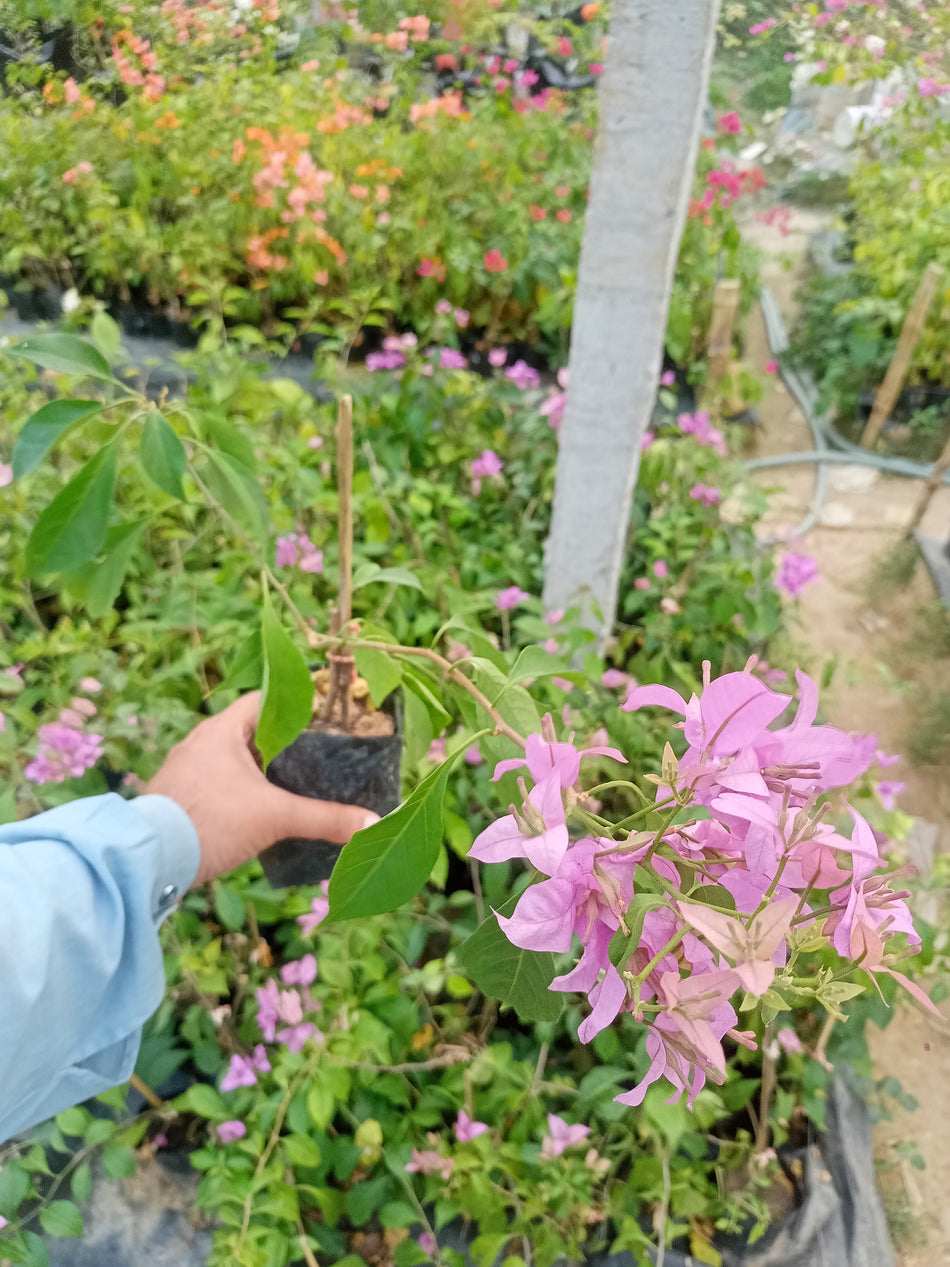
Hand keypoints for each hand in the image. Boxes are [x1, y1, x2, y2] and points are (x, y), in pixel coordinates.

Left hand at [146, 692, 378, 884]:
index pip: (265, 699)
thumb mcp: (275, 817)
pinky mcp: (180, 799)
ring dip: (263, 770)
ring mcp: (187, 772)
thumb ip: (326, 819)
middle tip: (320, 754)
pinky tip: (262, 811)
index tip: (325, 715)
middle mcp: (201, 743)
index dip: (297, 703)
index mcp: (222, 730)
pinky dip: (244, 792)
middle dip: (285, 743)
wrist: (148, 860)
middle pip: (252, 731)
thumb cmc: (211, 821)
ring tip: (298, 783)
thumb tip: (374, 823)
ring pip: (235, 761)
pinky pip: (220, 784)